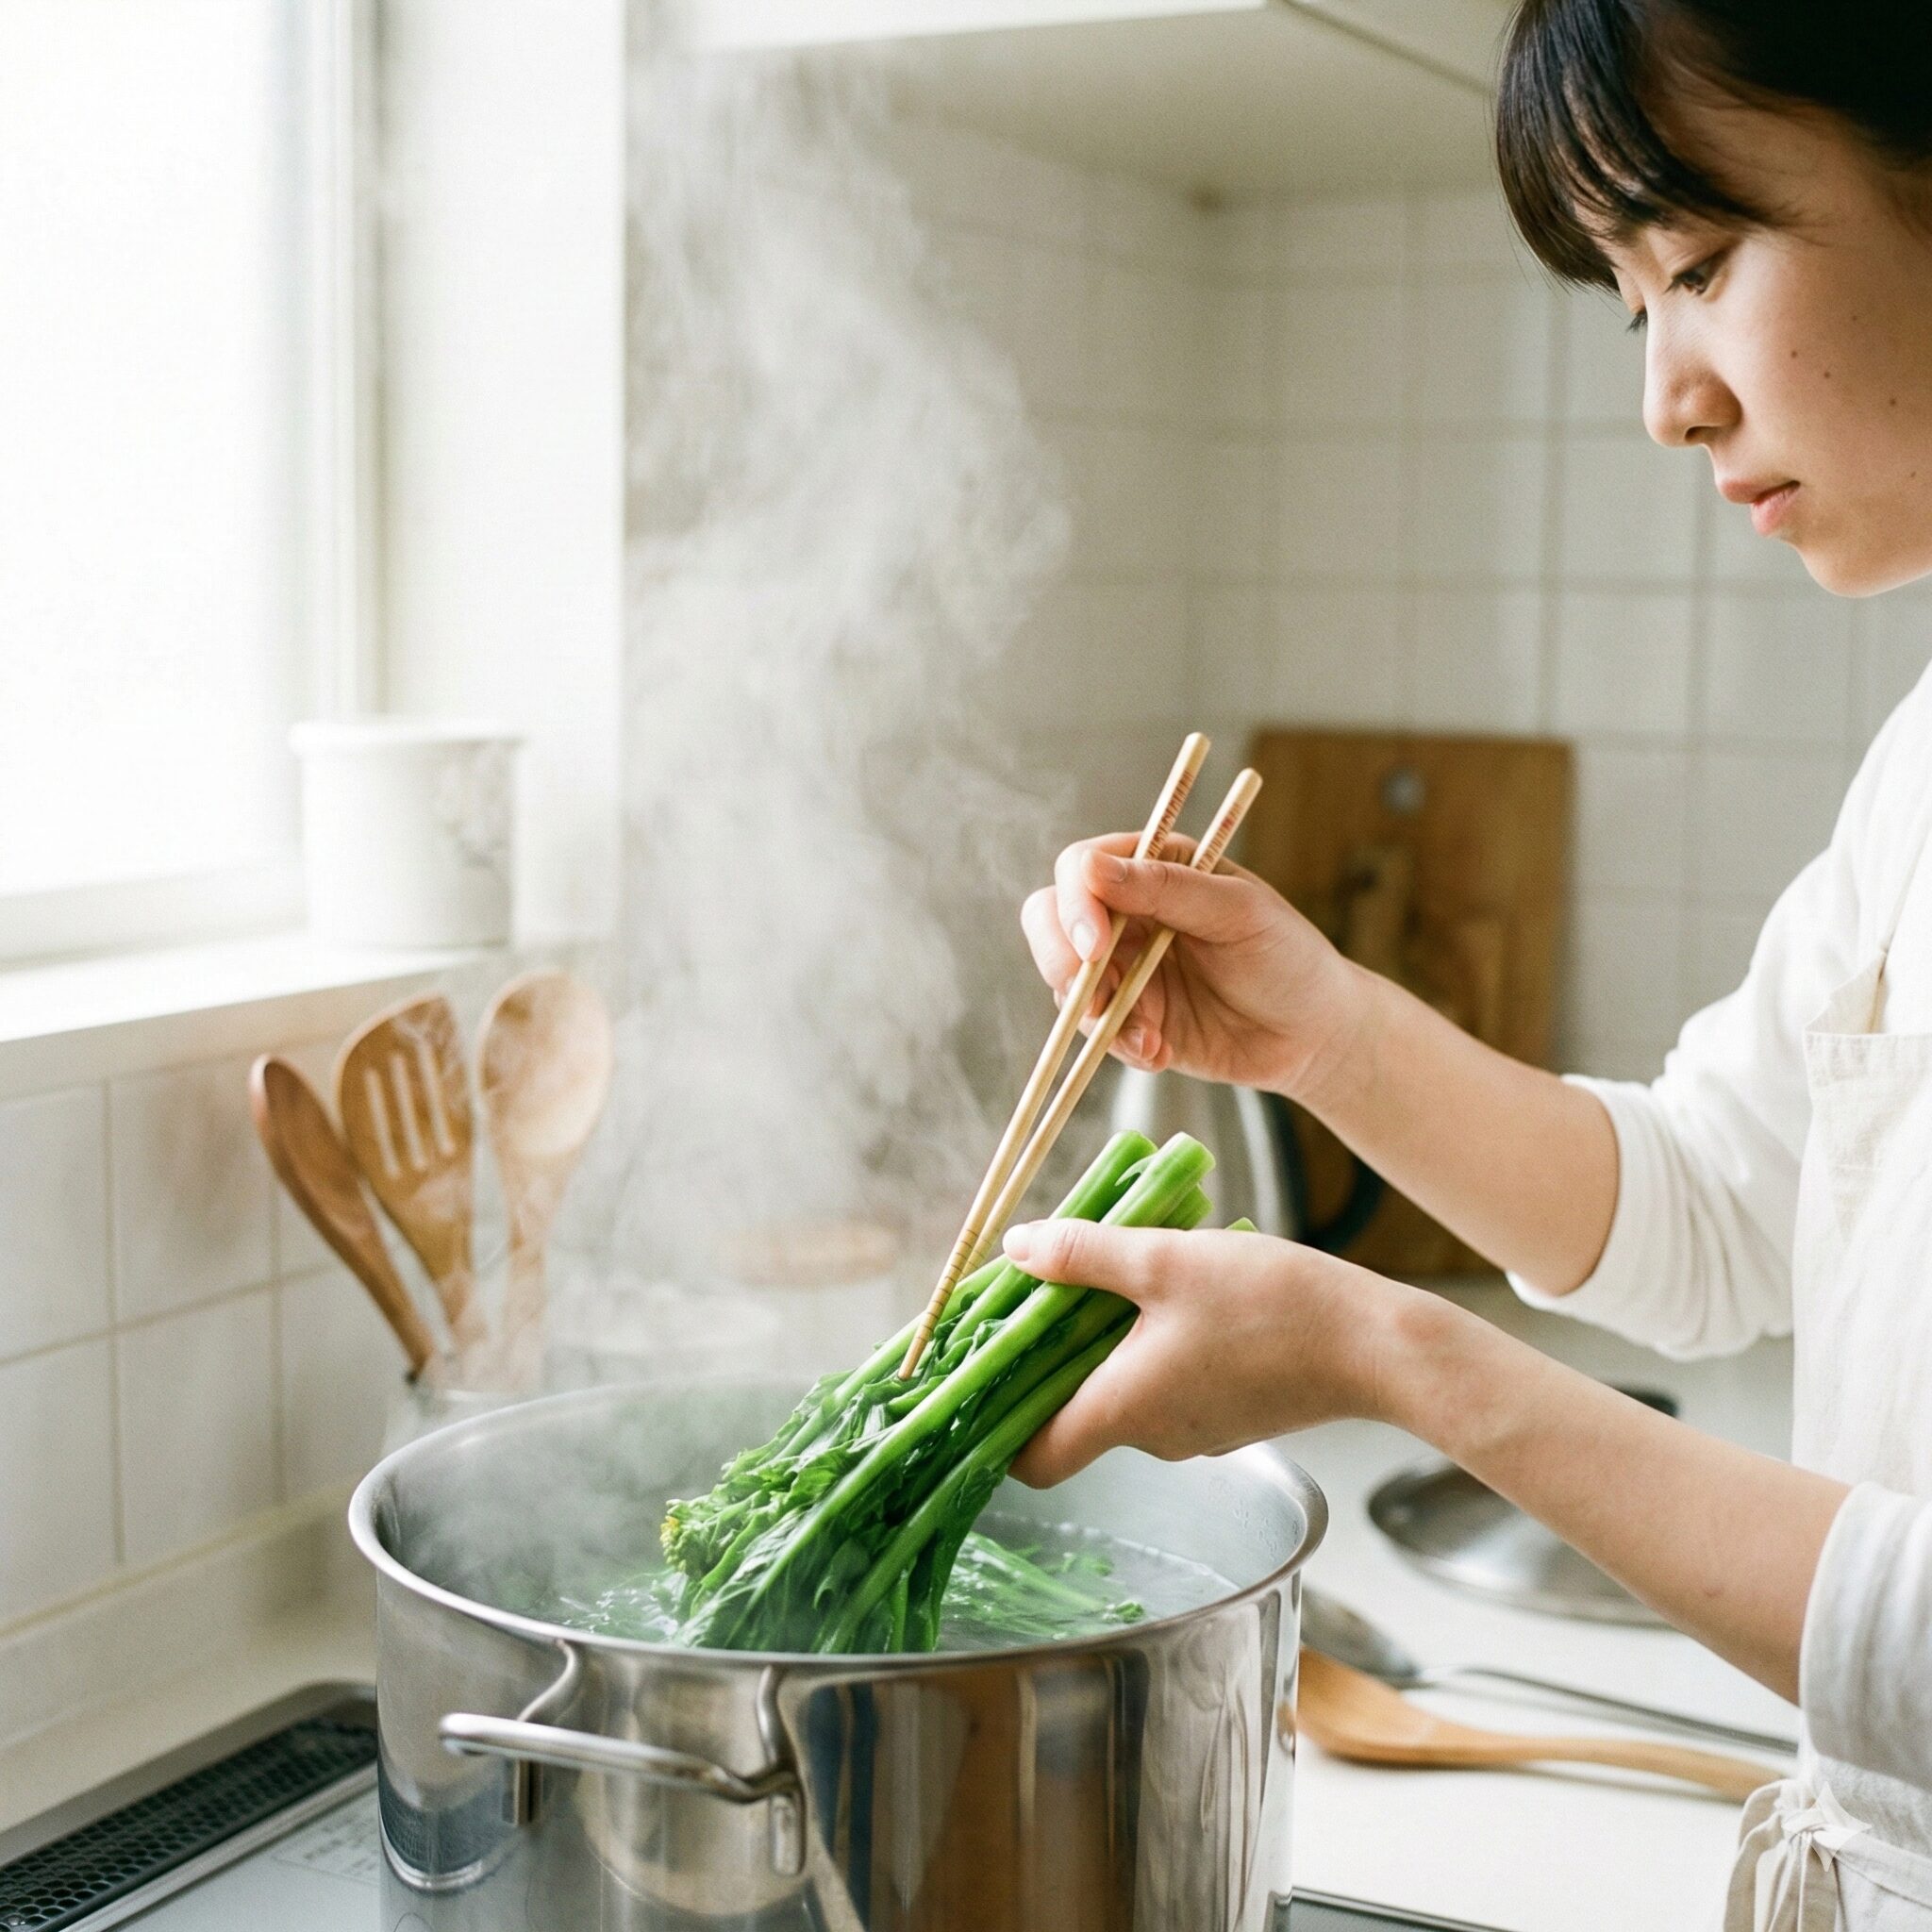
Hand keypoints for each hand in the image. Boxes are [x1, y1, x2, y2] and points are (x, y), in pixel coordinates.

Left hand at [998, 1218, 1417, 1485]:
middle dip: (1051, 1353)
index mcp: (1123, 1409)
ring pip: (1124, 1389)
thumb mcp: (1164, 1259)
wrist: (1377, 1346)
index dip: (996, 1424)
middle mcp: (1153, 1435)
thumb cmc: (1271, 1306)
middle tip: (1045, 1287)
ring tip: (1116, 1272)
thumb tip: (1015, 1249)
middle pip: (1073, 1410)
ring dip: (1107, 1339)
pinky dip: (1153, 1344)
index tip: (982, 1370)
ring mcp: (1196, 1430)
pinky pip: (1168, 1383)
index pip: (1031, 1457)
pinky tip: (1174, 1291)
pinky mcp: (1231, 1413)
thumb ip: (1083, 1255)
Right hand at [1020, 833, 1366, 1097]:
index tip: (1096, 944)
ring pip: (1066, 981)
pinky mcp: (1126, 1017)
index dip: (1076, 903)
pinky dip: (1120, 1045)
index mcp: (1155, 868)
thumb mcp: (1238, 913)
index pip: (1081, 868)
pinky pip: (1093, 1031)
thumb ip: (1167, 888)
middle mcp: (1128, 913)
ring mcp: (1123, 967)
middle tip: (1094, 997)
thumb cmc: (1287, 958)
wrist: (1313, 1036)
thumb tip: (1090, 868)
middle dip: (1062, 960)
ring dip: (1099, 1014)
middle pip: (1049, 920)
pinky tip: (1162, 1051)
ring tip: (1153, 1037)